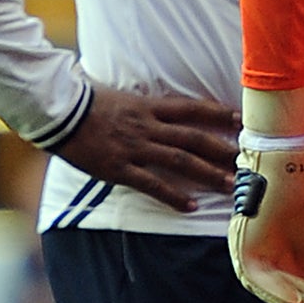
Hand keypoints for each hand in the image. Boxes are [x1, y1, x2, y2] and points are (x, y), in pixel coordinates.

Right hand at [55, 86, 238, 213]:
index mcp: (148, 106)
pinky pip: (152, 185)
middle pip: (194, 138)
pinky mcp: (119, 168)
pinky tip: (192, 206)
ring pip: (180, 162)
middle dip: (223, 149)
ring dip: (209, 174)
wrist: (56, 111)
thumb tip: (160, 107)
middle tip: (247, 160)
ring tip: (231, 185)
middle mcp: (147, 126)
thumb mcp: (120, 97)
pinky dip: (174, 196)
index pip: (192, 108)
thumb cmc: (85, 101)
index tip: (239, 119)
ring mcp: (134, 148)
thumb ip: (143, 105)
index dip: (218, 113)